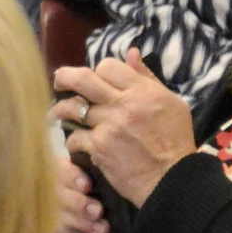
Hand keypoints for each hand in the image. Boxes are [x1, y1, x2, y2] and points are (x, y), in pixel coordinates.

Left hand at [52, 48, 195, 205]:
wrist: (173, 180)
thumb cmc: (175, 140)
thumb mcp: (171, 103)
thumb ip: (147, 78)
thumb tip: (131, 52)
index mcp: (143, 91)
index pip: (108, 66)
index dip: (99, 71)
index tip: (96, 82)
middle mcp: (124, 104)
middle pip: (82, 79)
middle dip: (64, 77)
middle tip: (58, 82)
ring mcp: (109, 125)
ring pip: (72, 108)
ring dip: (61, 110)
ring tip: (57, 114)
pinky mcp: (99, 147)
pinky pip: (75, 137)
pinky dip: (73, 140)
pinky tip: (77, 143)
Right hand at [52, 150, 123, 232]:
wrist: (87, 225)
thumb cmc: (96, 194)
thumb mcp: (98, 179)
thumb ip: (100, 171)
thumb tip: (110, 161)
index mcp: (60, 172)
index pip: (60, 171)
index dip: (72, 177)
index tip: (87, 186)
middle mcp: (48, 193)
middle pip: (58, 197)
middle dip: (79, 204)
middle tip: (97, 211)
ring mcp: (48, 218)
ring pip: (63, 222)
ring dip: (85, 226)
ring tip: (104, 229)